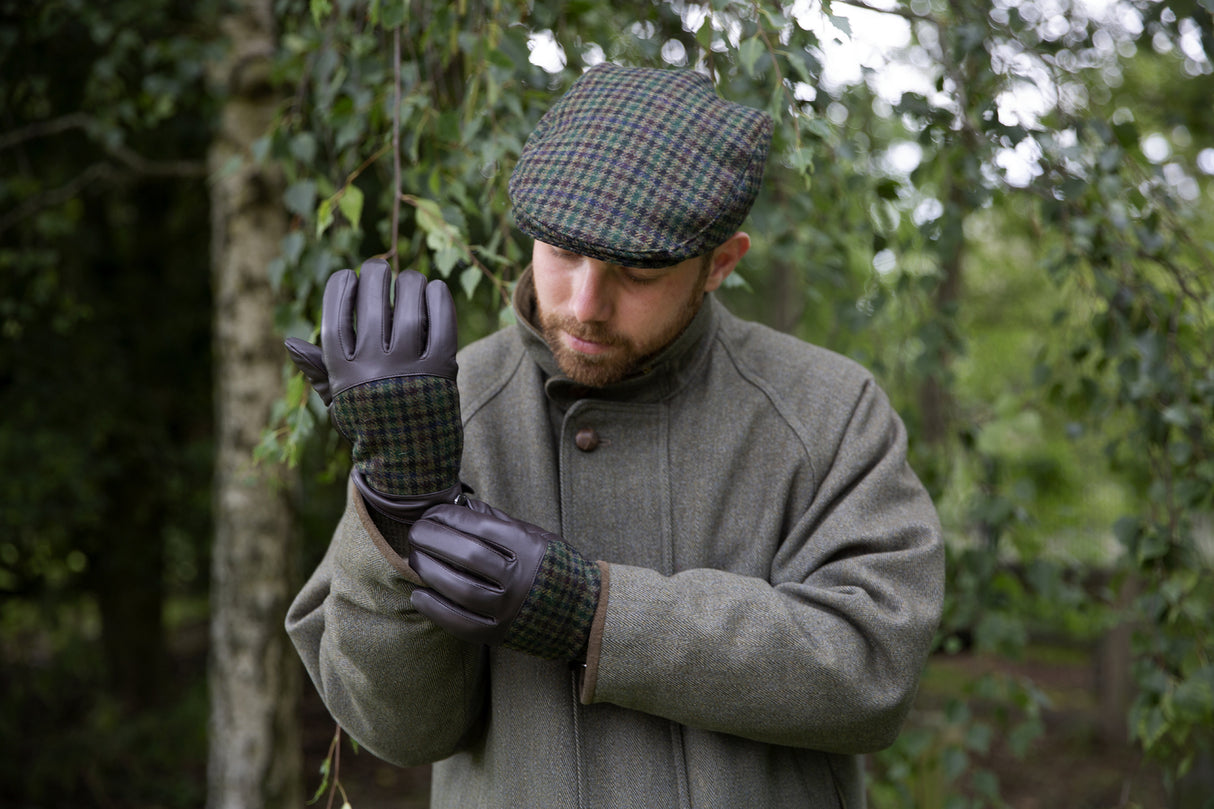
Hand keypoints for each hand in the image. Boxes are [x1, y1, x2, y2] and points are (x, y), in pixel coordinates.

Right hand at [284, 260, 462, 538]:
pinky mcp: (441, 370)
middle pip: (373, 303)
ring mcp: (408, 370)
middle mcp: (373, 369)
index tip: (347, 276)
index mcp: (343, 373)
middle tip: (379, 267)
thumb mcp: (340, 400)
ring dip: (409, 283)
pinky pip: (442, 322)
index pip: (334, 316)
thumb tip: (290, 341)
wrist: (410, 463)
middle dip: (375, 275)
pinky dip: (439, 299)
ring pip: (409, 308)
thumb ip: (320, 369)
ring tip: (408, 279)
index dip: (341, 288)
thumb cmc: (370, 421)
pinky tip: (433, 290)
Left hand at [409, 499, 601, 660]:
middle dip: (432, 540)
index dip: (449, 518)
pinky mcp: (499, 634)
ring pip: (458, 588)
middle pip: (465, 555)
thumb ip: (498, 521)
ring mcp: (509, 609)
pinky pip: (459, 623)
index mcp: (528, 547)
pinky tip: (419, 594)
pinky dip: (434, 608)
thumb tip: (461, 505)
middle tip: (415, 533)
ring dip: (428, 571)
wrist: (582, 611)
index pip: (480, 527)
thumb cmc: (551, 565)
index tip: (432, 514)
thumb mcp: (534, 535)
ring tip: (415, 559)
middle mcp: (519, 578)